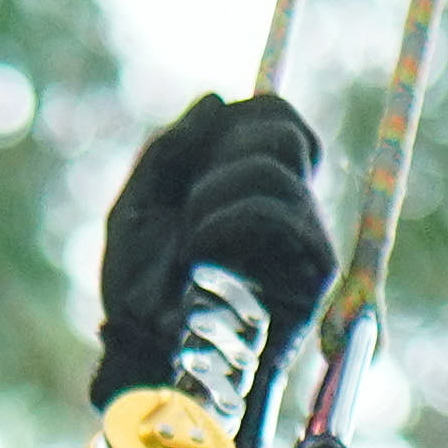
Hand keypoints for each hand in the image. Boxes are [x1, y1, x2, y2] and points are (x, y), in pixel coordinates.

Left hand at [90, 90, 333, 412]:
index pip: (281, 119)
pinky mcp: (312, 274)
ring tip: (189, 236)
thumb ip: (174, 145)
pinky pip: (283, 212)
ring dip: (217, 190)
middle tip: (189, 201)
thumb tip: (216, 98)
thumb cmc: (136, 285)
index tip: (197, 153)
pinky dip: (232, 215)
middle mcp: (288, 206)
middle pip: (287, 131)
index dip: (245, 116)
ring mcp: (303, 239)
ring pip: (279, 167)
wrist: (141, 349)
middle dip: (226, 150)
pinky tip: (200, 246)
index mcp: (252, 184)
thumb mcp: (140, 199)